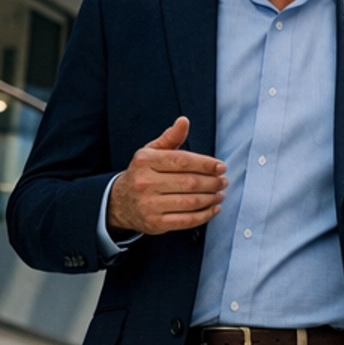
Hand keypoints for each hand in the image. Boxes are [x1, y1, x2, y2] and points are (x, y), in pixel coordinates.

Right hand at [107, 116, 225, 235]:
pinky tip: (213, 209)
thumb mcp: (150, 152)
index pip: (182, 161)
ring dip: (211, 199)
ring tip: (220, 194)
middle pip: (190, 182)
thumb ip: (170, 138)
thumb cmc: (141, 174)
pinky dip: (204, 216)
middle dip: (212, 182)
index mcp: (146, 161)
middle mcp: (146, 183)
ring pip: (191, 202)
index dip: (206, 164)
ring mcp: (150, 205)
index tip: (221, 167)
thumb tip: (184, 121)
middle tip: (223, 181)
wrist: (120, 203)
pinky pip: (187, 221)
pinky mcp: (156, 223)